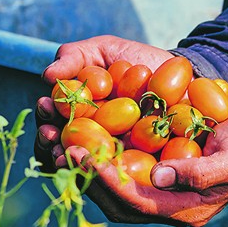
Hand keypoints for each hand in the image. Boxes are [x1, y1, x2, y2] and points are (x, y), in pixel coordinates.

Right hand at [36, 35, 173, 167]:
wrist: (182, 73)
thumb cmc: (136, 60)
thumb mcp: (103, 50)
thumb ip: (74, 57)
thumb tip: (47, 76)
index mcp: (76, 118)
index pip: (53, 122)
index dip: (46, 116)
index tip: (45, 104)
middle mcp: (91, 142)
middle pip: (65, 149)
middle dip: (53, 143)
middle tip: (52, 135)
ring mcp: (115, 158)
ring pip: (89, 168)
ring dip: (75, 163)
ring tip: (70, 156)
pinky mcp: (141, 170)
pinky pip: (123, 177)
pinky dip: (111, 174)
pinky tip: (106, 166)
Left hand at [40, 104, 227, 226]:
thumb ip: (202, 172)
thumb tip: (160, 176)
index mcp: (186, 210)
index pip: (138, 203)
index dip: (108, 180)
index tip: (83, 155)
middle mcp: (165, 208)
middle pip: (115, 202)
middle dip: (87, 177)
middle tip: (61, 148)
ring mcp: (156, 195)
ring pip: (110, 191)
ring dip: (85, 171)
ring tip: (60, 143)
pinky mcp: (149, 179)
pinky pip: (115, 175)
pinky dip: (95, 160)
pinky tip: (78, 139)